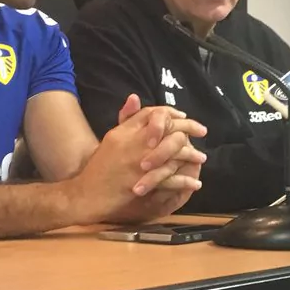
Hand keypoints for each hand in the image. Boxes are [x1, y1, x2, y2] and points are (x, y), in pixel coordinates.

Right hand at [71, 97, 205, 221]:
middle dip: (189, 128)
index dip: (171, 113)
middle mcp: (133, 143)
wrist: (87, 193)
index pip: (153, 113)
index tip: (183, 116)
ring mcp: (139, 163)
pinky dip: (185, 182)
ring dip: (191, 155)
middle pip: (168, 128)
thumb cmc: (100, 166)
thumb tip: (135, 97)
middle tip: (202, 131)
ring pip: (173, 153)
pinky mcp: (143, 182)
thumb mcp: (111, 138)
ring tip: (202, 158)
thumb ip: (127, 120)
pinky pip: (170, 180)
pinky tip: (195, 183)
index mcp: (125, 131)